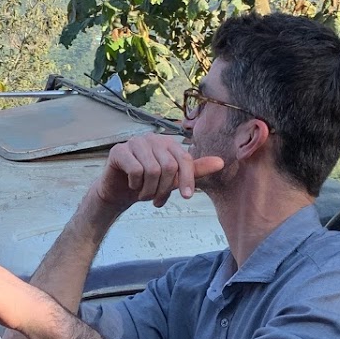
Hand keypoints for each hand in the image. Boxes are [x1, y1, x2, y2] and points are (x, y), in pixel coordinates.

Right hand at [94, 133, 224, 213]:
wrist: (118, 193)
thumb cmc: (147, 184)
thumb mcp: (174, 180)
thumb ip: (195, 170)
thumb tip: (221, 162)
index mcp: (167, 143)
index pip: (184, 159)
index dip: (187, 179)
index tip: (186, 197)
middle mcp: (151, 139)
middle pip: (169, 166)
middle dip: (164, 189)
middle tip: (157, 199)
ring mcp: (134, 142)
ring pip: (152, 170)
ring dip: (149, 190)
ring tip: (144, 194)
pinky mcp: (118, 151)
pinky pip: (135, 170)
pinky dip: (136, 185)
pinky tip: (132, 186)